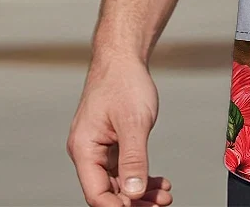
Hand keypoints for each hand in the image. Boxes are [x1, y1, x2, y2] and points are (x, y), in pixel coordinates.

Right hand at [67, 56, 172, 206]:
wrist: (124, 57)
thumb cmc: (124, 83)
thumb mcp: (134, 122)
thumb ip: (134, 159)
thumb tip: (133, 193)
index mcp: (85, 150)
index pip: (97, 193)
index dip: (120, 206)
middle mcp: (88, 152)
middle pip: (108, 191)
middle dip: (135, 201)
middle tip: (161, 204)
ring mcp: (100, 148)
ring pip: (118, 182)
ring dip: (140, 191)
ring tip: (164, 195)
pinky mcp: (112, 142)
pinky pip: (124, 168)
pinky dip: (140, 175)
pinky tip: (158, 182)